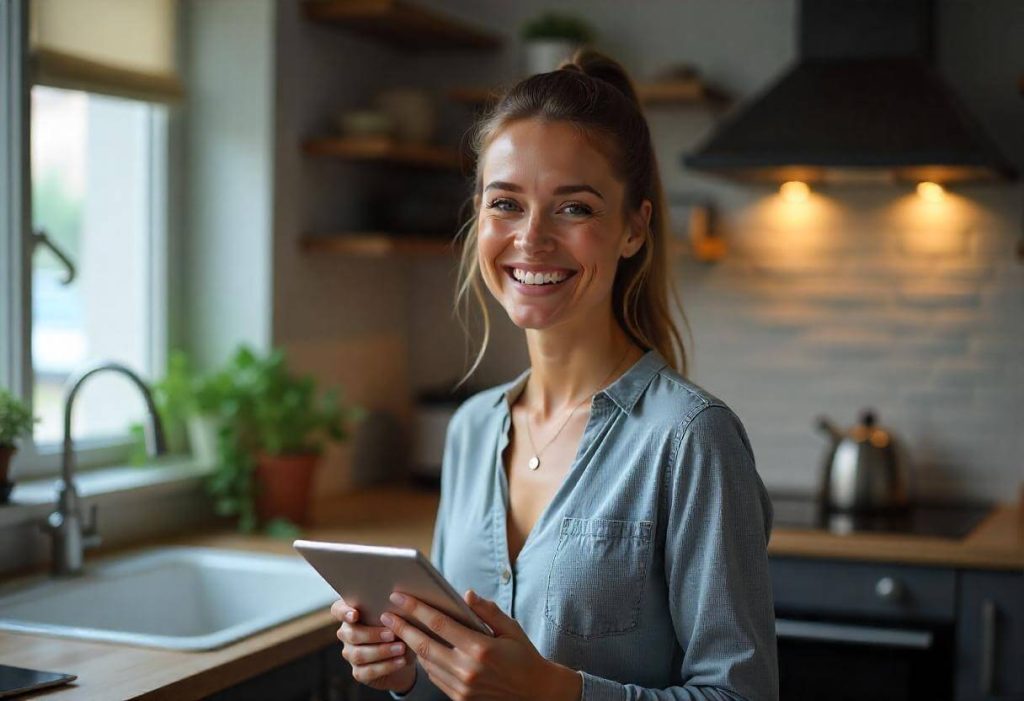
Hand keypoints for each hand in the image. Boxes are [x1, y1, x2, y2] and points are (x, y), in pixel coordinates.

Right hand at [330, 598, 416, 693]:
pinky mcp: (358, 672)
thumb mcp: (398, 616)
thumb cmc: (400, 627)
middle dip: (372, 635)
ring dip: (382, 651)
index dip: (344, 612)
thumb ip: (392, 609)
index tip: (355, 615)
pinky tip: (400, 661)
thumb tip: (399, 604)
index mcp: (352, 613)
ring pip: (359, 654)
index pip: (338, 610)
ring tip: (401, 648)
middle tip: (392, 634)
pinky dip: (386, 666)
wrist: (405, 655)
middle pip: (351, 634)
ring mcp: (350, 653)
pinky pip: (368, 671)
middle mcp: (347, 633)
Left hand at [380, 589, 581, 700]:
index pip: (439, 624)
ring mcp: (461, 687)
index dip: (416, 609)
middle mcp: (467, 669)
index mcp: (479, 647)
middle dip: (402, 628)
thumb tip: (466, 594)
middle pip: (424, 645)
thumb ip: (487, 611)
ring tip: (397, 630)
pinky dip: (424, 662)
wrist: (535, 693)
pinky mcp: (460, 698)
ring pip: (427, 663)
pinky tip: (419, 649)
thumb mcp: (510, 628)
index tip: (400, 597)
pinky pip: (435, 677)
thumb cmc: (523, 656)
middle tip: (386, 614)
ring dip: (410, 646)